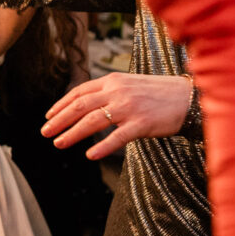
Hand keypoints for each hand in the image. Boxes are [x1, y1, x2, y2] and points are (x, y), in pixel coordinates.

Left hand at [41, 73, 191, 159]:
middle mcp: (117, 92)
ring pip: (92, 121)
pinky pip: (117, 137)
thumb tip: (87, 104)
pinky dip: (102, 146)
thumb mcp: (131, 84)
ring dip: (72, 133)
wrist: (189, 97)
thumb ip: (110, 91)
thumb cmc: (159, 93)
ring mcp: (129, 108)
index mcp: (113, 80)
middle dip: (59, 120)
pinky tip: (89, 155)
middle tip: (45, 132)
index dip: (61, 104)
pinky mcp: (141, 124)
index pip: (79, 92)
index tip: (48, 115)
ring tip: (59, 143)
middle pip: (80, 106)